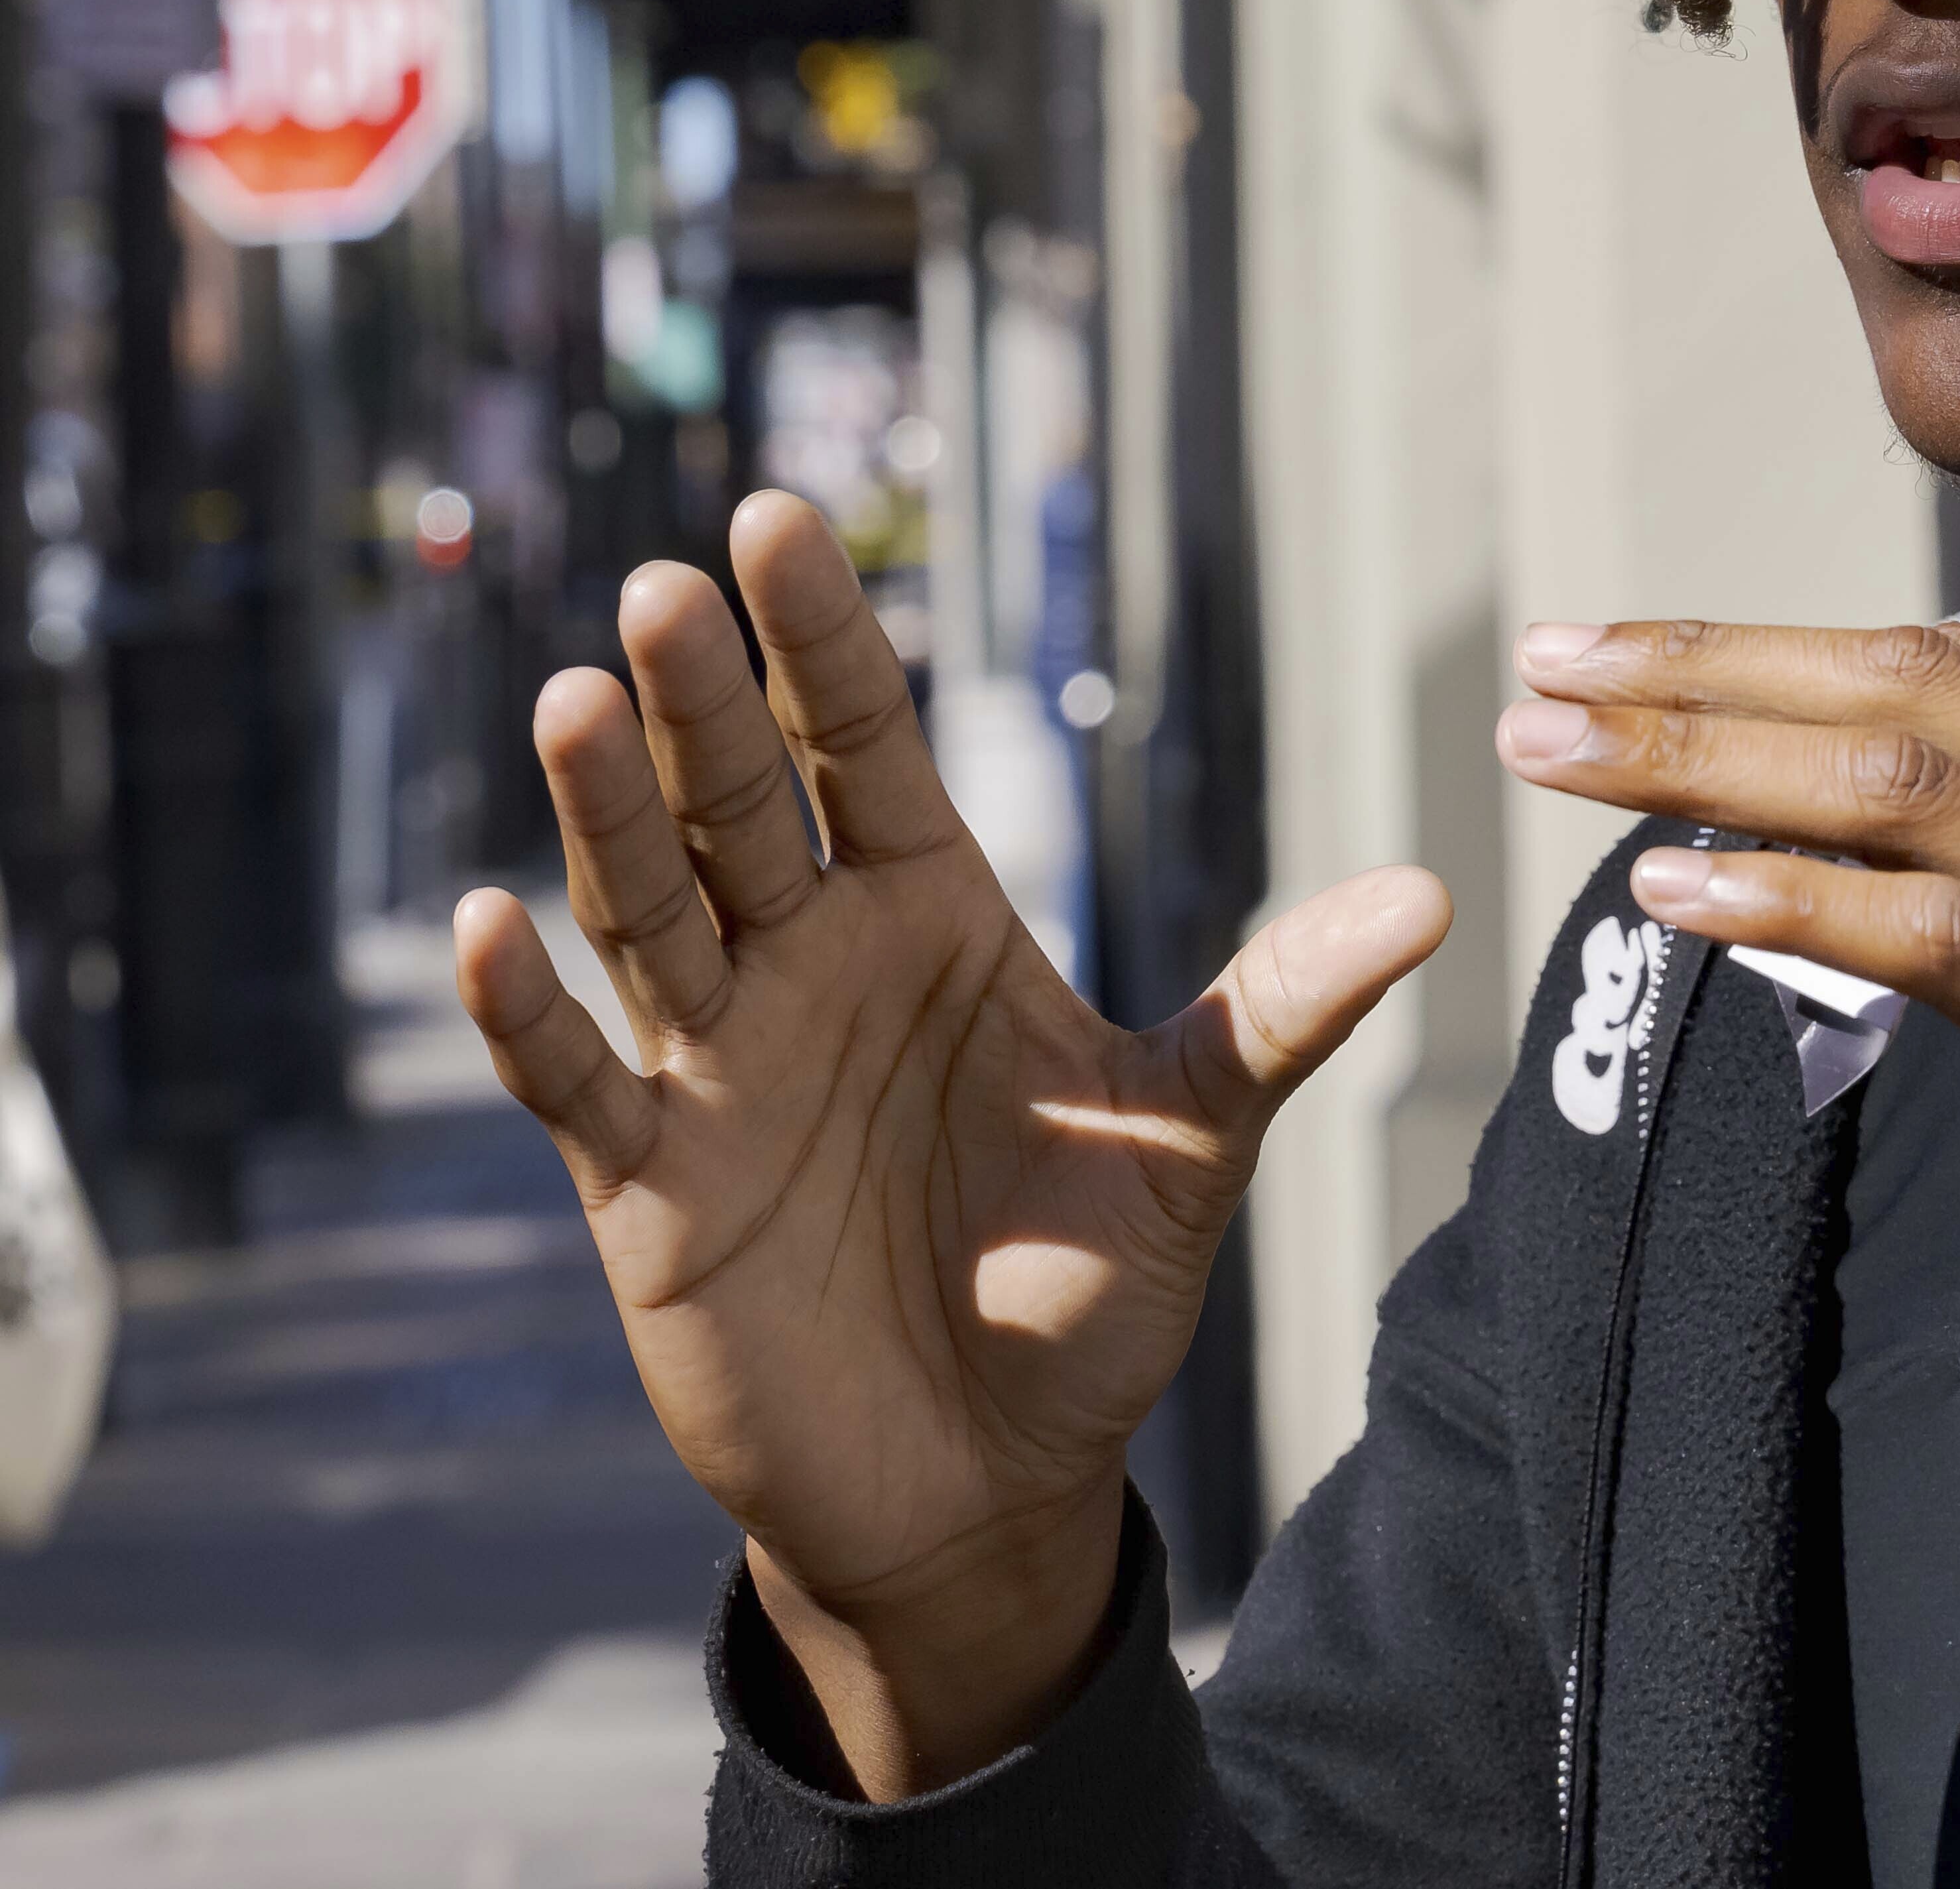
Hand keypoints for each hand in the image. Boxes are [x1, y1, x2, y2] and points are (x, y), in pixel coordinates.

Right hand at [456, 493, 1447, 1798]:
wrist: (997, 1475)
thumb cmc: (1089, 1290)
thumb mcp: (1197, 1137)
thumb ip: (1287, 1009)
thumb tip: (1434, 895)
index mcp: (934, 920)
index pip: (866, 747)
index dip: (819, 642)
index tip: (779, 523)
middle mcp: (813, 967)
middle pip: (743, 804)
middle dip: (702, 699)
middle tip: (672, 582)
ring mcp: (722, 1070)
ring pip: (648, 910)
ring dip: (606, 811)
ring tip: (578, 698)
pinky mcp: (655, 1189)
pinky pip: (579, 1079)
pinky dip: (529, 1010)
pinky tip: (485, 922)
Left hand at [1502, 616, 1959, 1497]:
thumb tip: (1865, 839)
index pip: (1959, 663)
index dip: (1772, 645)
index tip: (1623, 649)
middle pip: (1915, 687)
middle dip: (1708, 665)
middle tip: (1543, 666)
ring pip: (1910, 784)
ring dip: (1707, 756)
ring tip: (1558, 756)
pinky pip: (1944, 937)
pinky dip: (1794, 899)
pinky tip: (1677, 892)